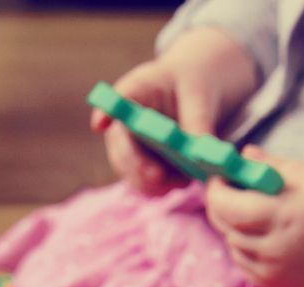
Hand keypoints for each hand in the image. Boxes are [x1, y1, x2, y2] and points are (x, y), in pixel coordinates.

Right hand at [95, 28, 259, 196]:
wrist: (199, 91)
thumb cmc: (194, 81)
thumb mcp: (200, 95)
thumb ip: (198, 121)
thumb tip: (202, 154)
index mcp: (134, 92)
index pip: (114, 102)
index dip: (105, 114)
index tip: (101, 123)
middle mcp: (123, 124)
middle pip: (121, 151)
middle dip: (136, 166)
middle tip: (156, 176)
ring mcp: (130, 149)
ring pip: (133, 175)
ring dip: (155, 183)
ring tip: (184, 180)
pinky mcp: (144, 167)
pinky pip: (150, 185)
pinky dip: (166, 187)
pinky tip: (186, 181)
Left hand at [205, 150, 303, 286]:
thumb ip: (275, 167)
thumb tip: (243, 155)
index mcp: (285, 217)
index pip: (227, 206)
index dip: (217, 190)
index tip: (220, 177)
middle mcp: (275, 250)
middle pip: (225, 227)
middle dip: (221, 205)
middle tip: (230, 189)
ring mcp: (275, 273)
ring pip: (233, 246)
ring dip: (234, 227)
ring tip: (255, 210)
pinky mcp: (277, 286)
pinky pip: (245, 264)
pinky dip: (245, 247)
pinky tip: (265, 233)